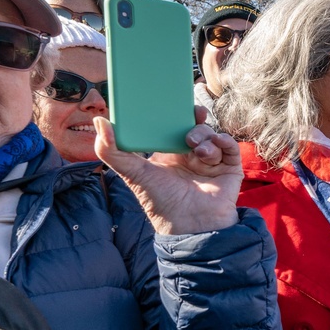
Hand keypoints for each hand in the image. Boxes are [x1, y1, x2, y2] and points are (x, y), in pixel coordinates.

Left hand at [93, 105, 240, 234]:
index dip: (174, 114)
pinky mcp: (229, 169)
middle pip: (195, 127)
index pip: (172, 127)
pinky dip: (224, 142)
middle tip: (193, 114)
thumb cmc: (161, 203)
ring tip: (196, 148)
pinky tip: (216, 143)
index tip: (172, 103)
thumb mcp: (133, 174)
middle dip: (194, 118)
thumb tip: (100, 122)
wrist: (190, 225)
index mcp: (169, 154)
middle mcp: (190, 156)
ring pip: (211, 135)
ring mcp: (211, 162)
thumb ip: (112, 152)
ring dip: (205, 136)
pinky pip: (230, 147)